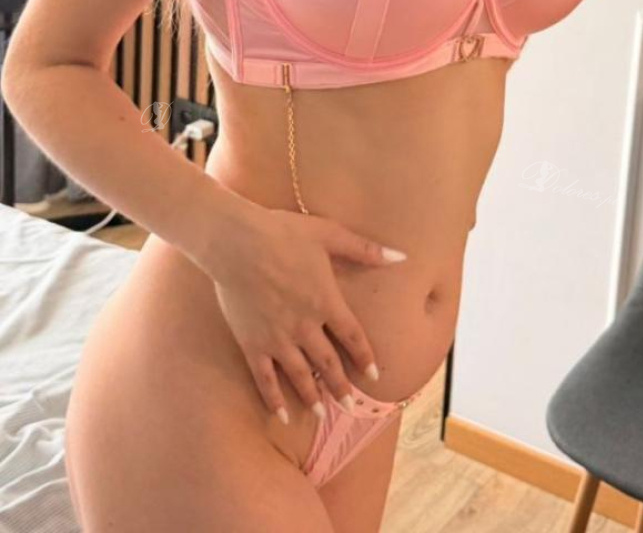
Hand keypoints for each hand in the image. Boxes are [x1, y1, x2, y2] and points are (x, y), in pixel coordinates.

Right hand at [209, 204, 407, 422]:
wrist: (237, 243)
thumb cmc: (283, 233)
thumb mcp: (329, 234)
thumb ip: (365, 249)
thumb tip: (400, 256)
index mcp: (325, 302)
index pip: (352, 336)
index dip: (364, 356)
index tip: (373, 375)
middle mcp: (305, 326)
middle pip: (327, 363)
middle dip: (340, 385)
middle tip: (349, 404)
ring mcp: (277, 338)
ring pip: (300, 375)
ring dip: (312, 395)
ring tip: (321, 413)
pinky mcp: (252, 343)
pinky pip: (265, 377)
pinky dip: (273, 398)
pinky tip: (281, 414)